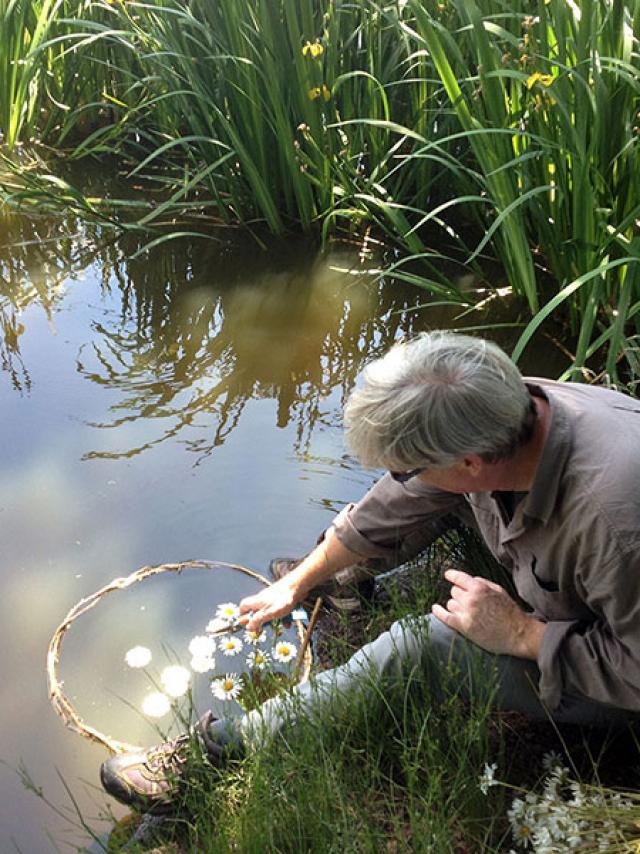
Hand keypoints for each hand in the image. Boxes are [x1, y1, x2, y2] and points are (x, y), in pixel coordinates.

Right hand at [239, 577, 297, 632]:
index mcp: (256, 601)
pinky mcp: (281, 600)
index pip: (243, 607)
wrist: (297, 587)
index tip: (246, 625)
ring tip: (280, 627)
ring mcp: (272, 600)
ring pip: (270, 614)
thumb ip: (257, 621)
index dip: (242, 616)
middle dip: (261, 622)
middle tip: (263, 629)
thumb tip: (248, 627)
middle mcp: (262, 600)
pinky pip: (280, 612)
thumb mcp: (268, 613)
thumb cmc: (282, 599)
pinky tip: (288, 622)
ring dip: (274, 621)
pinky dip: (283, 618)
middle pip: (257, 613)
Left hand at [431, 569, 545, 658]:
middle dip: (460, 595)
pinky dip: (438, 612)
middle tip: (469, 602)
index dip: (452, 575)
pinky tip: (435, 608)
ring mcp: (466, 613)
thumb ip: (482, 583)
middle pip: (454, 592)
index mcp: (479, 587)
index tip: (448, 575)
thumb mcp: (499, 590)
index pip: (458, 577)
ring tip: (467, 611)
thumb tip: (468, 579)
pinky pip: (444, 616)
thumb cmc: (511, 612)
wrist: (518, 634)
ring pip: (450, 603)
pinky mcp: (463, 626)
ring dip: (456, 605)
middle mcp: (470, 599)